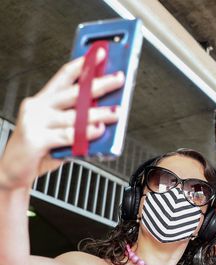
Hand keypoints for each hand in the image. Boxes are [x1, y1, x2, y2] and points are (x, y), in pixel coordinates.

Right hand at [0, 49, 123, 188]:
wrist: (13, 173)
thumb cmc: (38, 152)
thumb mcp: (57, 132)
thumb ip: (76, 124)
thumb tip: (104, 119)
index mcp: (42, 101)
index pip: (63, 76)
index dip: (82, 65)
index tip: (100, 56)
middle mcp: (37, 108)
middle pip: (73, 93)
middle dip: (98, 84)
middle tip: (117, 80)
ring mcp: (35, 122)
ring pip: (73, 115)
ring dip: (98, 113)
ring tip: (116, 112)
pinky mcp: (36, 139)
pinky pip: (67, 135)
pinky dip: (85, 133)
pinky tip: (98, 130)